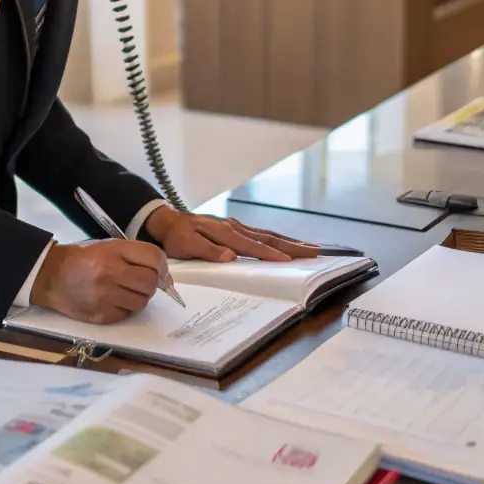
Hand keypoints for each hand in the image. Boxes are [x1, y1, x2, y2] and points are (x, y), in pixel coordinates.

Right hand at [31, 240, 166, 323]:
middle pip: (151, 282)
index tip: (161, 272)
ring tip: (123, 290)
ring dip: (138, 297)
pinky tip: (112, 300)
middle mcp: (110, 272)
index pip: (154, 257)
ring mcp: (105, 296)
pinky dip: (125, 308)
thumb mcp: (108, 246)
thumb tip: (164, 276)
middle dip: (151, 284)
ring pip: (142, 301)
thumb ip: (135, 256)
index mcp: (113, 250)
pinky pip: (127, 314)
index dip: (163, 267)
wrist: (50, 276)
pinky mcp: (101, 315)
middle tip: (140, 282)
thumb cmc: (82, 259)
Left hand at [144, 207, 318, 262]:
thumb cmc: (175, 236)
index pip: (253, 246)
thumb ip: (207, 250)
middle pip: (268, 238)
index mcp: (225, 233)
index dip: (271, 254)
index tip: (290, 261)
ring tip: (310, 248)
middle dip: (292, 246)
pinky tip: (287, 244)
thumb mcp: (185, 245)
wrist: (167, 221)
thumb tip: (230, 257)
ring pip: (268, 235)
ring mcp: (237, 227)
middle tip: (315, 252)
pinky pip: (261, 235)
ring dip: (290, 242)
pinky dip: (278, 240)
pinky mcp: (236, 229)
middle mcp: (235, 228)